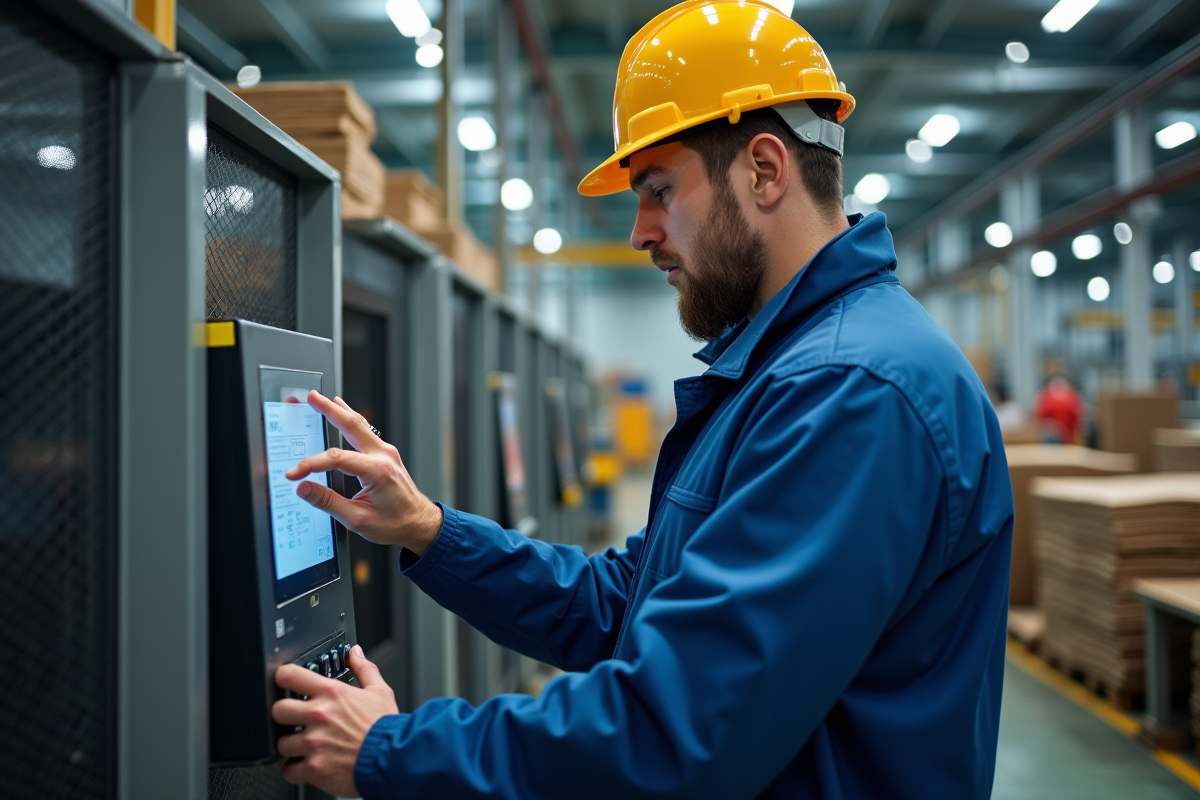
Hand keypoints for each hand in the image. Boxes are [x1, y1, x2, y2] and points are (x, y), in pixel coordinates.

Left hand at [273, 645, 399, 794]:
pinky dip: (295, 770)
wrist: (394, 760)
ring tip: (305, 746)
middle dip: (284, 715)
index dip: (283, 678)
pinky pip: (288, 770)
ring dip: (291, 746)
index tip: (284, 683)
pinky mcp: (314, 768)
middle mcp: (319, 715)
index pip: (289, 675)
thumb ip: (364, 669)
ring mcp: (314, 743)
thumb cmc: (386, 728)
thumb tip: (355, 652)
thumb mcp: (380, 692)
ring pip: (281, 743)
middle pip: (278, 710)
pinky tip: (306, 764)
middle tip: (295, 720)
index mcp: (332, 693)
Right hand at [286, 391, 442, 555]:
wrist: (419, 523)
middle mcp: (384, 456)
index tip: (294, 474)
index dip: (310, 465)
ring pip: (360, 425)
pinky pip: (366, 432)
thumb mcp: (358, 519)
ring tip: (324, 400)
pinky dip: (352, 421)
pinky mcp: (386, 455)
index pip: (336, 459)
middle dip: (329, 410)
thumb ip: (328, 502)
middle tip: (312, 397)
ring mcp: (387, 453)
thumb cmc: (395, 523)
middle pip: (352, 425)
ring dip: (341, 411)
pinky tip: (344, 413)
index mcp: (377, 471)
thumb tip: (304, 489)